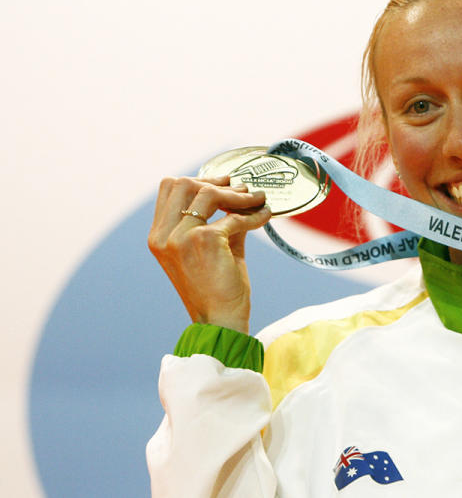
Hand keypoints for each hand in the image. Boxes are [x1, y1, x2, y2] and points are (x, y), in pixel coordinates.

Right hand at [147, 175, 270, 333]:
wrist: (220, 321)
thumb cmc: (216, 289)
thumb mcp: (209, 248)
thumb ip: (217, 220)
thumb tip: (239, 195)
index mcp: (158, 236)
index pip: (169, 189)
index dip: (198, 180)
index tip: (223, 185)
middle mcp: (163, 235)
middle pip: (184, 183)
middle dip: (217, 182)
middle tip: (242, 189)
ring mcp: (181, 237)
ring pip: (208, 193)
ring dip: (238, 195)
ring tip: (257, 200)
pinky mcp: (204, 240)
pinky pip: (234, 217)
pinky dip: (253, 214)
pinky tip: (264, 217)